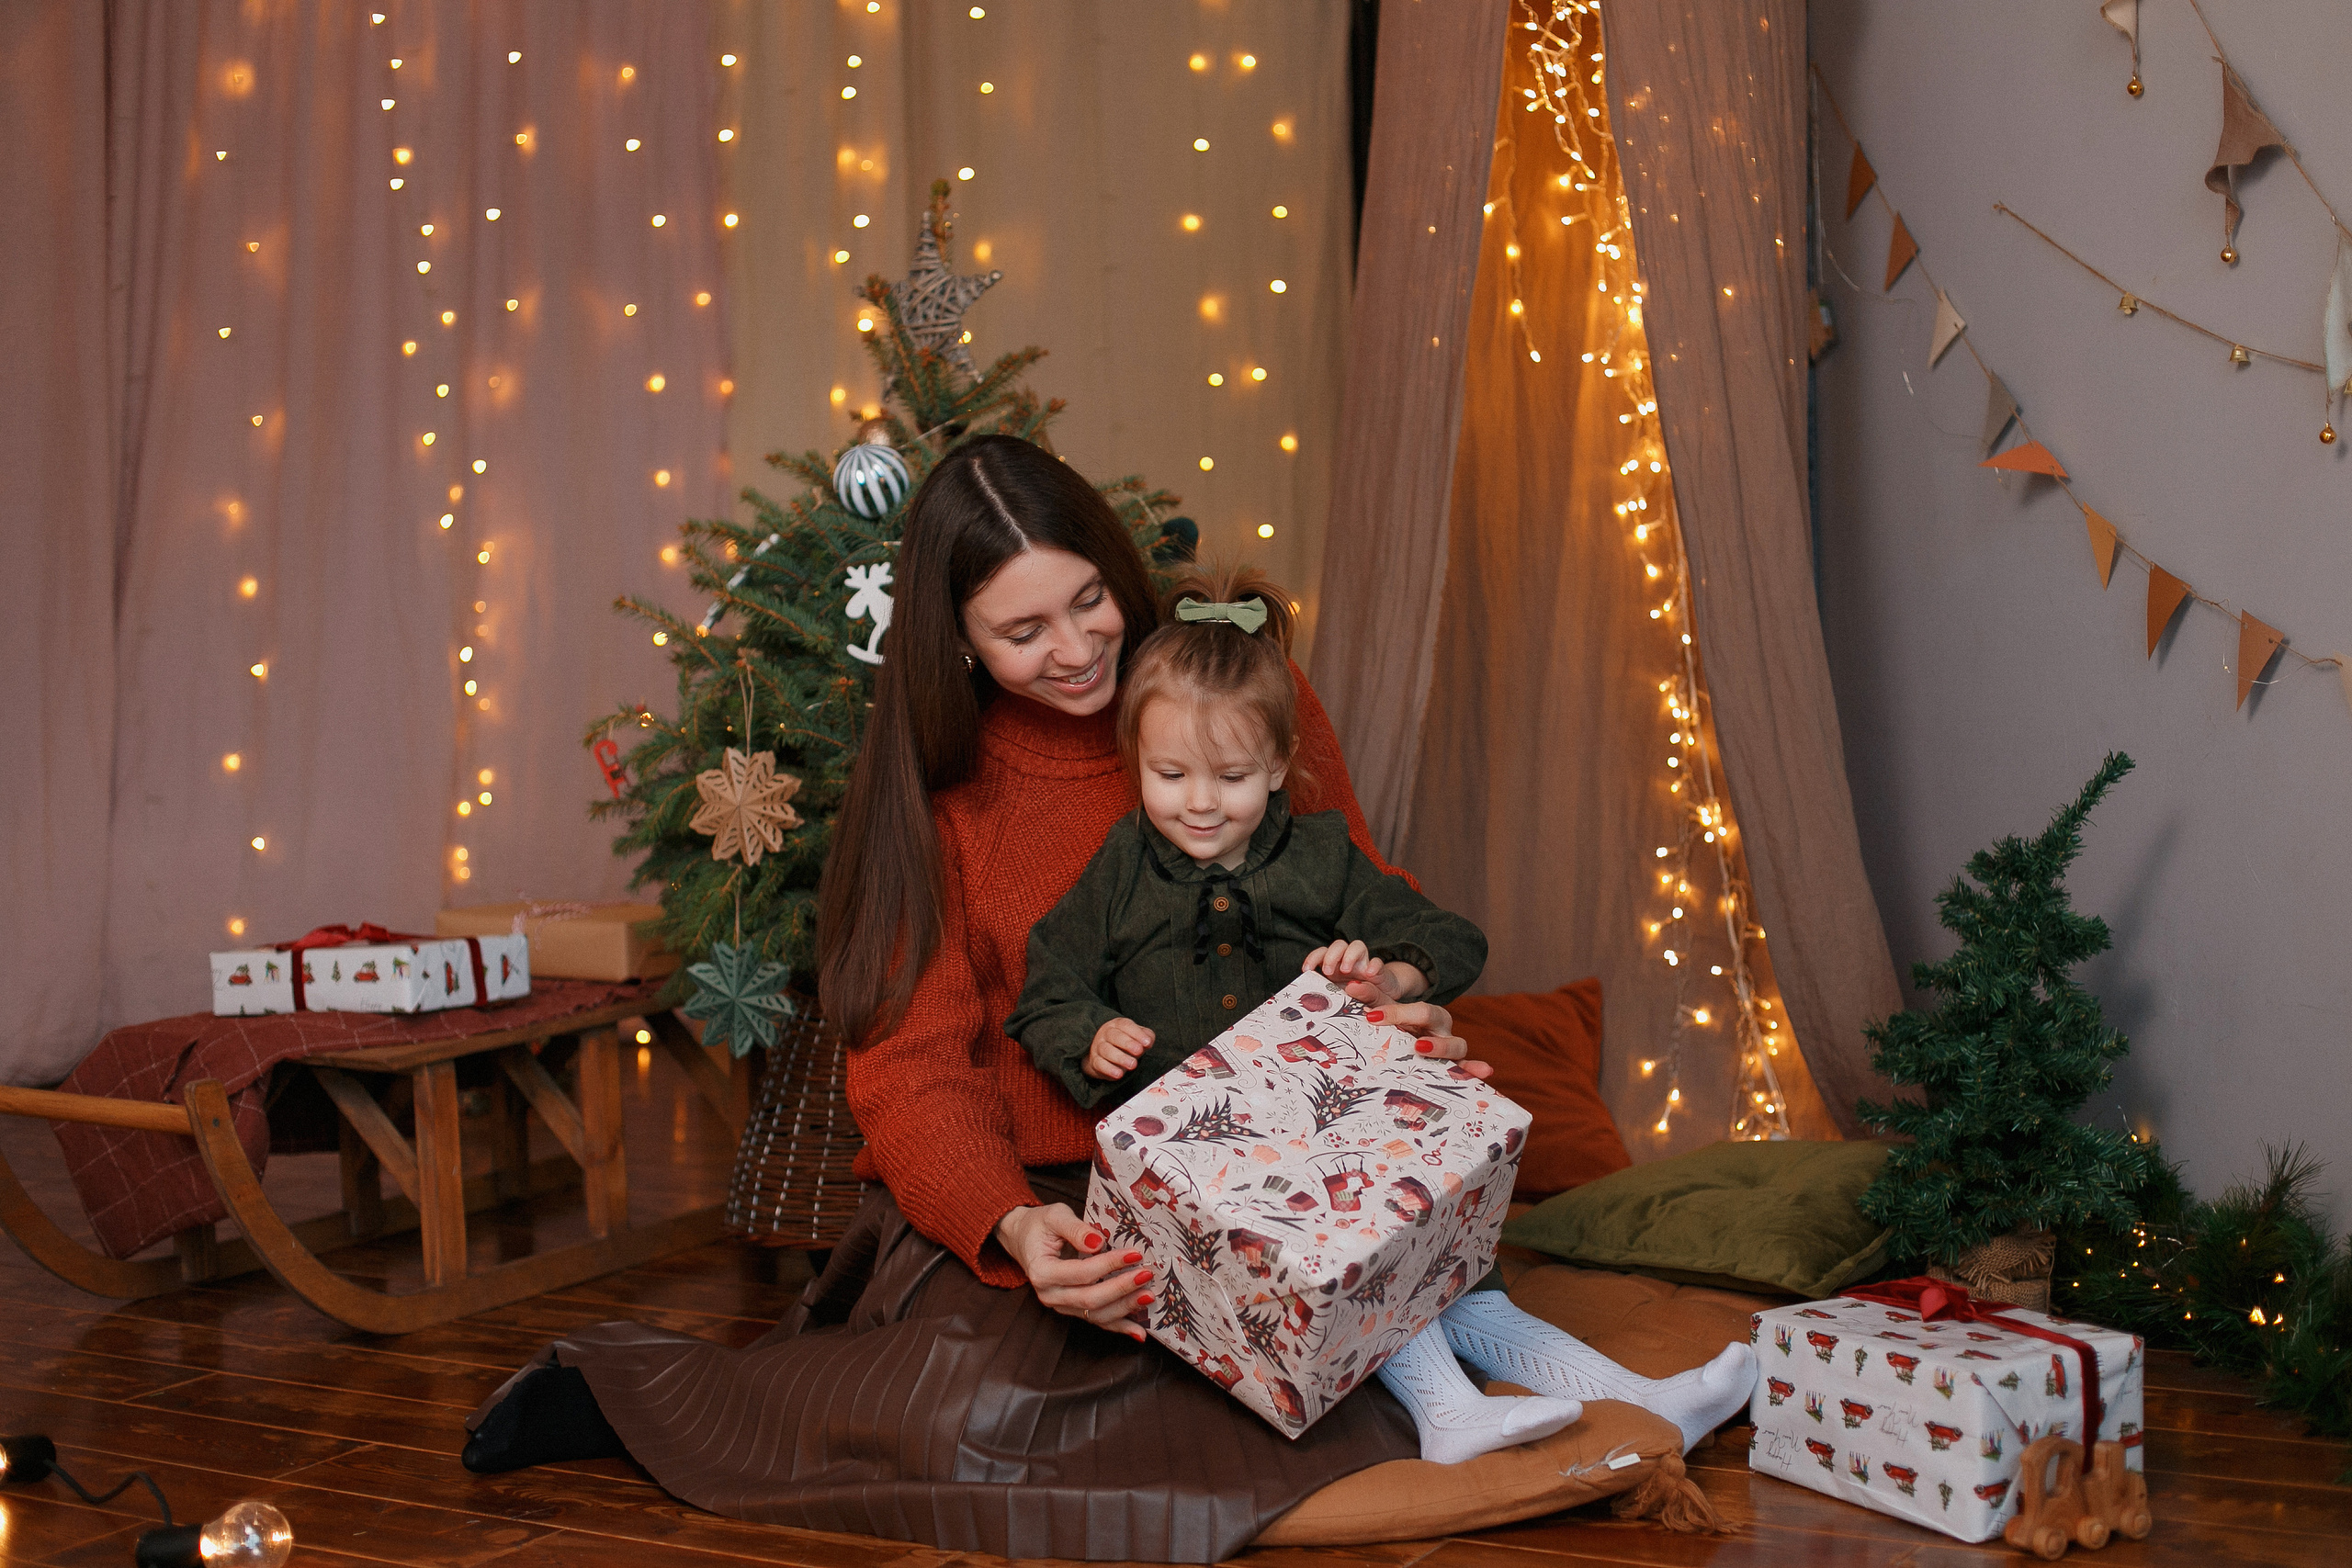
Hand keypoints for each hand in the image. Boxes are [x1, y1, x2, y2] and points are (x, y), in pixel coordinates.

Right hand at [996, 1203, 1154, 1337]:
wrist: (1024, 1239)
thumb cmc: (1040, 1225)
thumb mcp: (1055, 1216)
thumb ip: (1075, 1228)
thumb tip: (1098, 1242)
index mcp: (1042, 1271)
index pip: (1081, 1272)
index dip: (1109, 1265)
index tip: (1134, 1254)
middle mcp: (1049, 1295)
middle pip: (1090, 1299)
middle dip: (1121, 1288)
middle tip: (1146, 1274)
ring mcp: (1060, 1305)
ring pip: (1095, 1314)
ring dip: (1124, 1308)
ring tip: (1149, 1296)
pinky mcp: (1071, 1309)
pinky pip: (1097, 1321)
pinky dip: (1119, 1327)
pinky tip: (1139, 1332)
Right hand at [1085, 1018, 1153, 1079]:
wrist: (1106, 1056)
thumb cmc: (1126, 1043)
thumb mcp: (1138, 1037)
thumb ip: (1146, 1036)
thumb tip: (1148, 1041)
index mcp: (1118, 1025)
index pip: (1126, 1025)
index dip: (1137, 1033)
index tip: (1147, 1043)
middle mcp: (1106, 1033)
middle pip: (1114, 1036)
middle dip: (1127, 1043)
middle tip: (1139, 1051)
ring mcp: (1098, 1047)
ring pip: (1106, 1050)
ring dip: (1120, 1058)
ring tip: (1132, 1064)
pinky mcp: (1095, 1061)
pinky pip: (1100, 1064)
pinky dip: (1109, 1069)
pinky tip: (1119, 1074)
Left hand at [1303, 939, 1411, 996]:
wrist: (1383, 1001)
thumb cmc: (1358, 1001)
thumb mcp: (1344, 1003)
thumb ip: (1339, 998)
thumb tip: (1340, 991)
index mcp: (1335, 969)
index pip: (1322, 954)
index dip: (1313, 958)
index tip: (1307, 969)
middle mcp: (1348, 962)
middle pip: (1338, 945)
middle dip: (1331, 956)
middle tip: (1328, 971)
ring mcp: (1364, 965)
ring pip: (1357, 946)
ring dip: (1349, 955)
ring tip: (1346, 970)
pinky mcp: (1380, 971)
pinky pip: (1377, 962)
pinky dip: (1373, 965)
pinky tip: (1369, 974)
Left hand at [1359, 998, 1491, 1079]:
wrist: (1405, 1044)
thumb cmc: (1394, 1030)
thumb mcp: (1382, 1014)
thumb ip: (1370, 999)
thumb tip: (1352, 985)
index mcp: (1421, 1011)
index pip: (1406, 1001)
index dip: (1391, 1008)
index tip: (1368, 1012)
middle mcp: (1437, 1026)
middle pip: (1430, 1014)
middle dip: (1405, 1015)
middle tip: (1378, 1020)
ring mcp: (1447, 1046)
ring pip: (1455, 1043)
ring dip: (1440, 1046)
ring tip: (1419, 1047)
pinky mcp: (1453, 1066)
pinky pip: (1467, 1067)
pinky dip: (1476, 1068)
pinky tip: (1484, 1071)